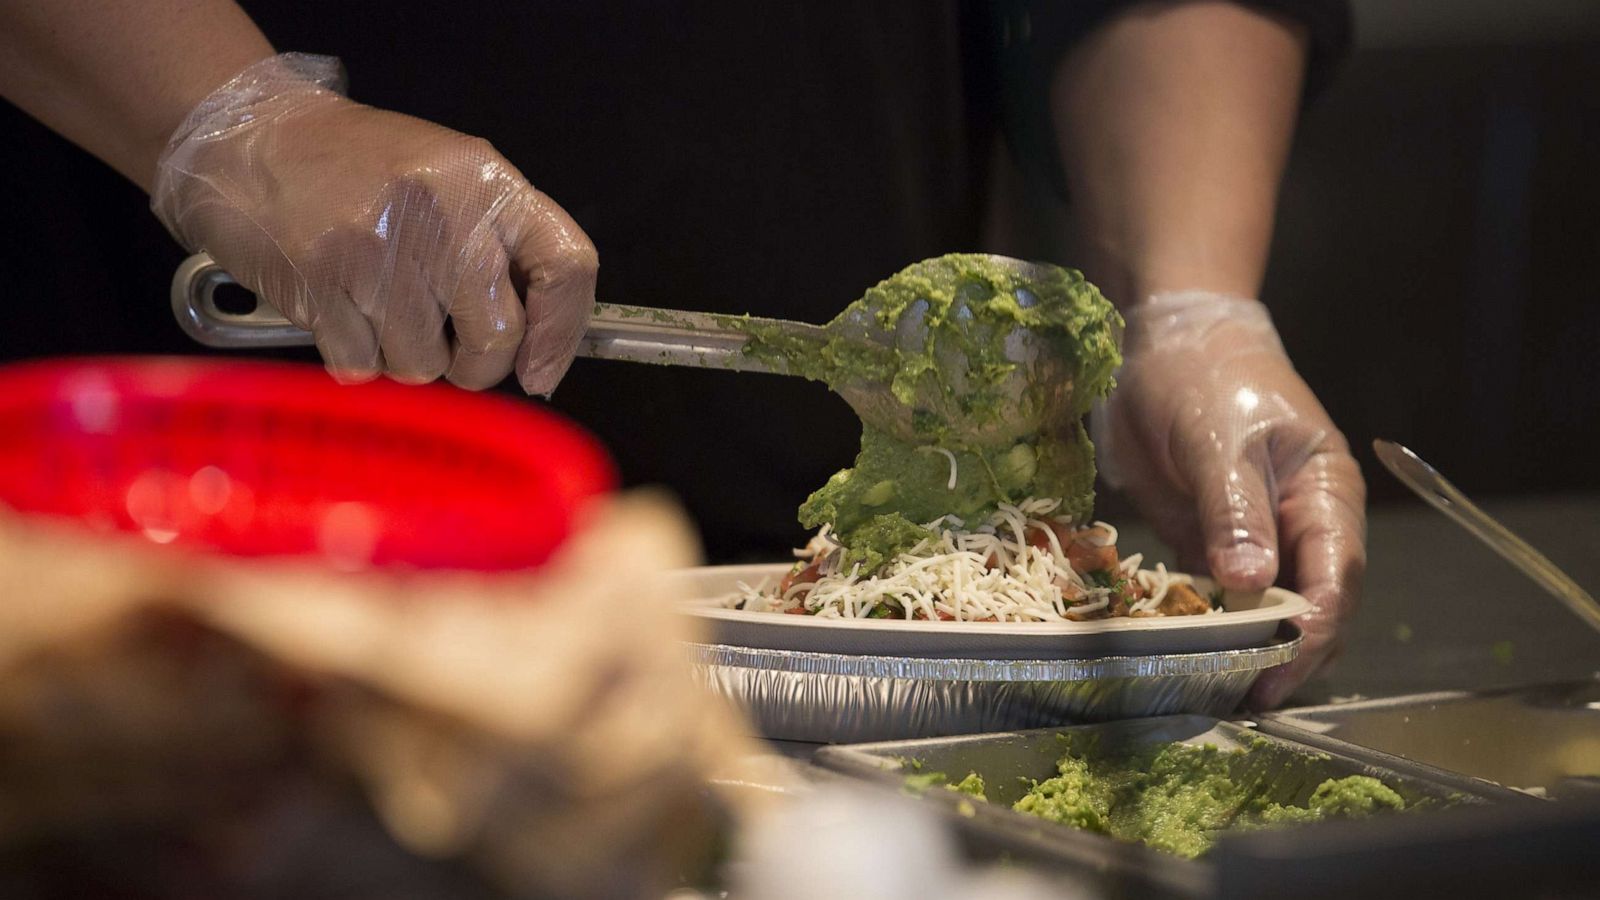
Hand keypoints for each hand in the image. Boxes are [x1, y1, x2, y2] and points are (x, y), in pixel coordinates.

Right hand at [151, 54, 594, 392]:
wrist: (247, 136)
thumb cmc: (357, 165)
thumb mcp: (449, 176)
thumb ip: (501, 245)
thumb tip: (542, 345)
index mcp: (487, 183)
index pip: (567, 266)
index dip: (563, 333)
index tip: (542, 368)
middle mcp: (442, 213)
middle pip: (497, 338)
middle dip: (476, 367)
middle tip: (454, 354)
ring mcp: (378, 249)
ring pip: (425, 365)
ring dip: (406, 358)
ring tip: (380, 310)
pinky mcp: (320, 281)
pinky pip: (364, 367)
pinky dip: (356, 359)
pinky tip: (342, 314)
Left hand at [1098, 291, 1365, 706]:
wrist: (1162, 343)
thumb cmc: (1203, 376)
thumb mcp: (1218, 438)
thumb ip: (1233, 510)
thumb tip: (1250, 584)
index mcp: (1325, 493)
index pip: (1335, 575)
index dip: (1313, 628)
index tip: (1279, 666)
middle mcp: (1300, 525)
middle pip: (1311, 607)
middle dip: (1285, 655)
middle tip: (1244, 698)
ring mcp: (1256, 539)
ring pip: (1265, 611)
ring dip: (1246, 650)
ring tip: (1215, 691)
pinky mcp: (1211, 544)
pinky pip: (1218, 599)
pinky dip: (1207, 629)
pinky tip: (1185, 657)